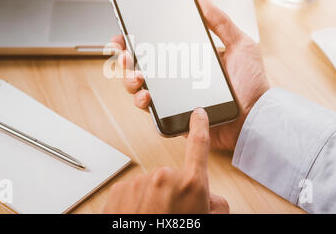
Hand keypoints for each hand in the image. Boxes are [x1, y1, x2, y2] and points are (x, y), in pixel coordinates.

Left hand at [103, 108, 228, 213]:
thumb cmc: (175, 233)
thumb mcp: (206, 220)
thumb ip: (215, 206)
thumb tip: (213, 198)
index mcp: (191, 184)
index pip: (198, 146)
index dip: (200, 128)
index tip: (198, 114)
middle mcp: (165, 177)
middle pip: (173, 178)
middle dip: (174, 193)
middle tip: (173, 215)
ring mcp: (140, 182)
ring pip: (151, 187)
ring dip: (153, 200)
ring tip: (154, 219)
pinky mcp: (121, 189)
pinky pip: (134, 192)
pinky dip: (136, 204)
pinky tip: (139, 218)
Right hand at [111, 0, 268, 150]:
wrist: (257, 117)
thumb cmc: (251, 84)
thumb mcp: (240, 45)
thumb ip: (220, 22)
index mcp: (187, 59)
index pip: (156, 48)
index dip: (135, 41)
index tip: (124, 33)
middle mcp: (177, 78)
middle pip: (140, 67)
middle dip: (125, 60)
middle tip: (125, 55)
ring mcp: (174, 98)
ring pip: (139, 89)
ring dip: (129, 80)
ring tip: (137, 77)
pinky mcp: (176, 117)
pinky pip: (153, 112)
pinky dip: (143, 104)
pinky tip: (147, 96)